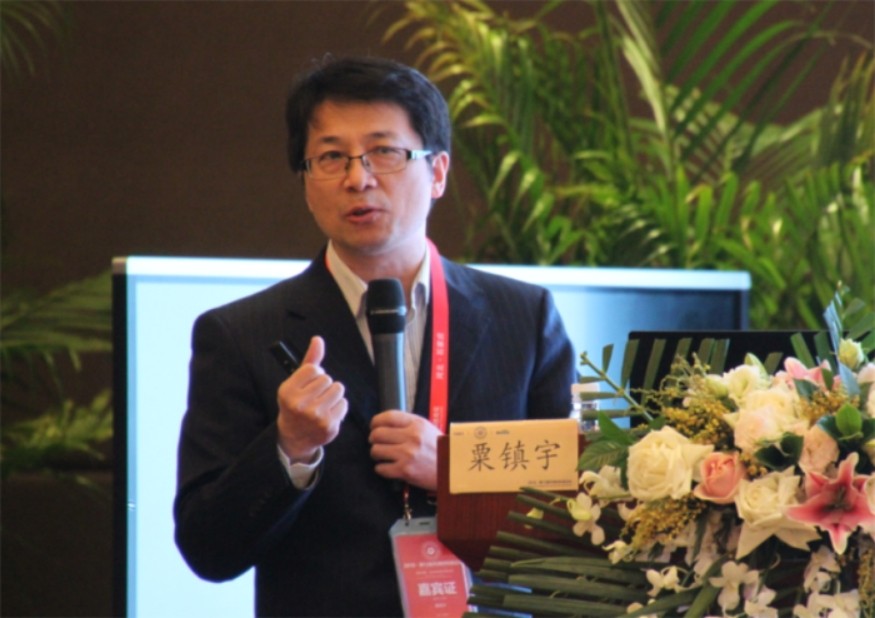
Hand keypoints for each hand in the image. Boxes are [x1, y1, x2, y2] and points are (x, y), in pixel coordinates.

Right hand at [276, 336, 347, 462]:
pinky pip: (344, 403)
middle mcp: (300, 405)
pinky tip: (328, 413)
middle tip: (315, 396)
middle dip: (324, 385)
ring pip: (338, 389)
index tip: (309, 384)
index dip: (315, 374)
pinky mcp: (329, 426)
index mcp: (288, 391)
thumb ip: (309, 360)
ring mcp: (315, 416)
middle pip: (327, 379)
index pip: (314, 368)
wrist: (294, 436)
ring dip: (333, 394)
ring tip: (323, 403)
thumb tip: (318, 339)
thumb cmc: (296, 404)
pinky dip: (339, 406)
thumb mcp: (296, 382)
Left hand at [369, 411, 441, 490]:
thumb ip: (408, 424)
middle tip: (377, 443)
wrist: (453, 471)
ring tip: (383, 456)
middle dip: (374, 439)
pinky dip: (381, 469)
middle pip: (378, 433)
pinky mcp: (405, 471)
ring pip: (376, 450)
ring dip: (377, 454)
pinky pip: (380, 468)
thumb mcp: (427, 429)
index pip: (388, 416)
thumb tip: (386, 424)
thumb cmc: (440, 450)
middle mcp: (411, 437)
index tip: (374, 426)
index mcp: (417, 424)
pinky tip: (388, 467)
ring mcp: (407, 454)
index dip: (376, 421)